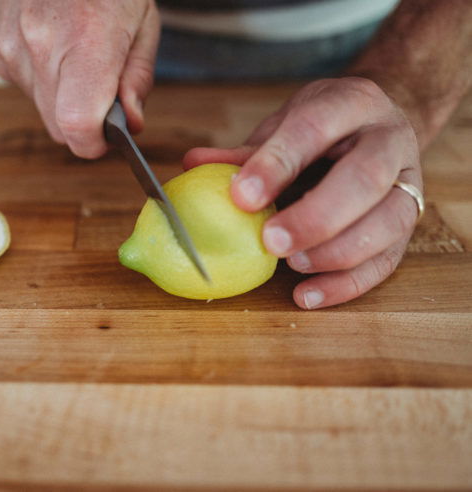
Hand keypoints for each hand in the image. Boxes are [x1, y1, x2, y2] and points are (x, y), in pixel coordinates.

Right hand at [0, 0, 159, 157]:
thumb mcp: (142, 22)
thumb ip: (137, 79)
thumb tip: (129, 124)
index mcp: (86, 39)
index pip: (76, 125)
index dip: (92, 142)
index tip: (105, 137)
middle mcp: (39, 44)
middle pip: (58, 126)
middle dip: (82, 119)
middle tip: (98, 85)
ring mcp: (8, 44)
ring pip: (40, 106)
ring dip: (60, 93)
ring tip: (72, 49)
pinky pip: (20, 83)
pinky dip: (38, 74)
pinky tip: (49, 41)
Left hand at [184, 77, 422, 308]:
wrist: (374, 124)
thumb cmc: (321, 129)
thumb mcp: (284, 127)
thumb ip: (246, 152)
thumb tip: (193, 165)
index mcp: (352, 103)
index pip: (316, 128)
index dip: (277, 163)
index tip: (241, 196)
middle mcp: (389, 140)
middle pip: (364, 179)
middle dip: (316, 216)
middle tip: (271, 241)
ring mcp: (409, 182)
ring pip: (388, 222)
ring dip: (336, 252)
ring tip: (292, 266)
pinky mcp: (409, 223)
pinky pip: (387, 260)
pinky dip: (347, 284)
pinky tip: (308, 295)